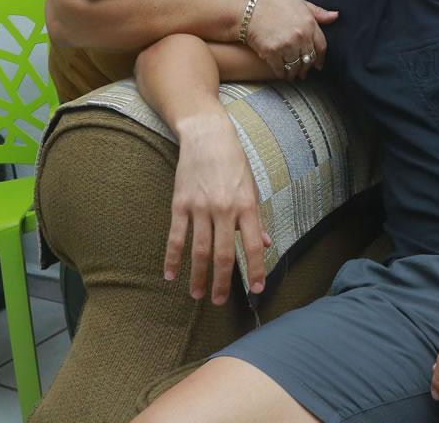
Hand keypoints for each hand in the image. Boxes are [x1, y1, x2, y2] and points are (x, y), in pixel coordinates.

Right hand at [164, 111, 271, 304]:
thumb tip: (267, 243)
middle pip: (224, 254)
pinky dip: (173, 259)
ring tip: (198, 295)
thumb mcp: (252, 187)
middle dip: (223, 282)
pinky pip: (176, 237)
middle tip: (220, 302)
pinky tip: (171, 275)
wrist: (207, 136)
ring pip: (199, 251)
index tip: (257, 289)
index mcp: (246, 206)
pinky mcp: (180, 204)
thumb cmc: (233, 162)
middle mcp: (224, 209)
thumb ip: (257, 218)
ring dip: (198, 276)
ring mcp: (200, 208)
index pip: (254, 245)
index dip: (256, 269)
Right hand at [244, 0, 336, 79]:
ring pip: (295, 67)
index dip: (320, 58)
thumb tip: (335, 16)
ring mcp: (286, 45)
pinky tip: (281, 74)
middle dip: (306, 68)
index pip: (321, 47)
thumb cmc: (273, 2)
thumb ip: (318, 12)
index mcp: (309, 24)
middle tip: (304, 73)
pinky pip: (280, 69)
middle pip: (308, 59)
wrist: (247, 7)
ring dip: (294, 73)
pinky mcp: (271, 53)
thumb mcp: (299, 1)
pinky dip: (281, 74)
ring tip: (292, 75)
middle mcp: (300, 36)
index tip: (318, 65)